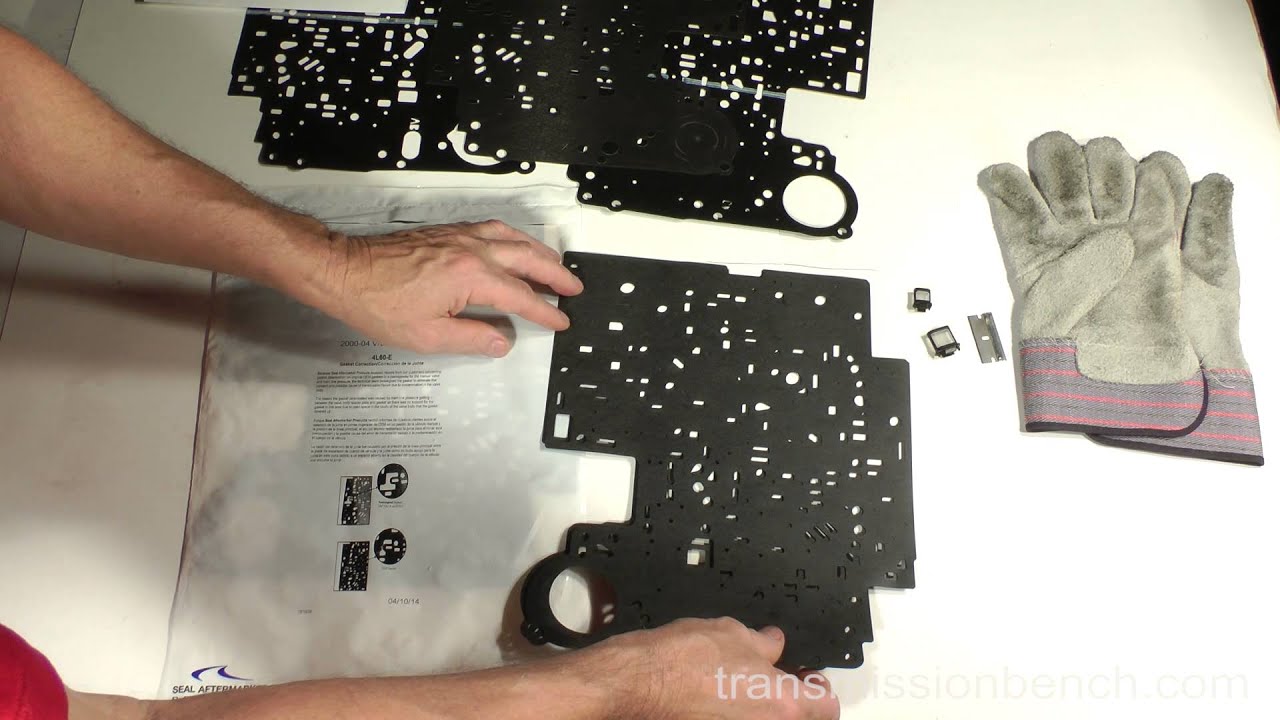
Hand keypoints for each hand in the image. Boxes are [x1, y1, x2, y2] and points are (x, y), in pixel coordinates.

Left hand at [314, 220, 582, 355]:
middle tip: (574, 287)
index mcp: (470, 276)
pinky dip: (514, 237)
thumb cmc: (377, 301)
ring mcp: (459, 237)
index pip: (520, 296)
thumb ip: (472, 338)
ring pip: (512, 238)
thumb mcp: (428, 335)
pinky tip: (516, 244)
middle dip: (554, 274)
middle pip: (526, 259)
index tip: (560, 321)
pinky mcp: (447, 232)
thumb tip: (502, 340)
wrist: (345, 271)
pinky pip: (493, 229)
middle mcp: (470, 250)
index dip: (544, 311)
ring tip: (554, 265)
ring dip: (538, 252)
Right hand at [581, 618, 840, 719]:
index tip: (803, 677)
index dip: (816, 687)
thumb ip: (763, 643)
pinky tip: (714, 699)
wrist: (635, 684)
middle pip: (797, 719)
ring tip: (734, 688)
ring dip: (758, 710)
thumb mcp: (731, 633)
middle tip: (767, 682)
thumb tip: (772, 643)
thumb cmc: (679, 662)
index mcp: (784, 704)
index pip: (826, 705)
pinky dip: (733, 715)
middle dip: (786, 701)